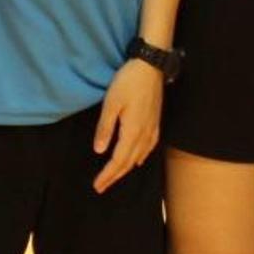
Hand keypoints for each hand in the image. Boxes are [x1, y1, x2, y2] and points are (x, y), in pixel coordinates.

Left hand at [92, 59, 162, 194]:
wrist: (151, 67)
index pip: (118, 160)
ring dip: (126, 169)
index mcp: (132, 132)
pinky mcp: (156, 122)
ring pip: (139, 157)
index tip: (97, 186)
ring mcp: (152, 129)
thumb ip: (105, 128)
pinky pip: (149, 148)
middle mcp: (144, 135)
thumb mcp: (111, 103)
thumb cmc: (128, 82)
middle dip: (114, 176)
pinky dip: (140, 158)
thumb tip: (99, 151)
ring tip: (115, 177)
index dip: (107, 175)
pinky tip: (138, 160)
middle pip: (129, 163)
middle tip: (102, 187)